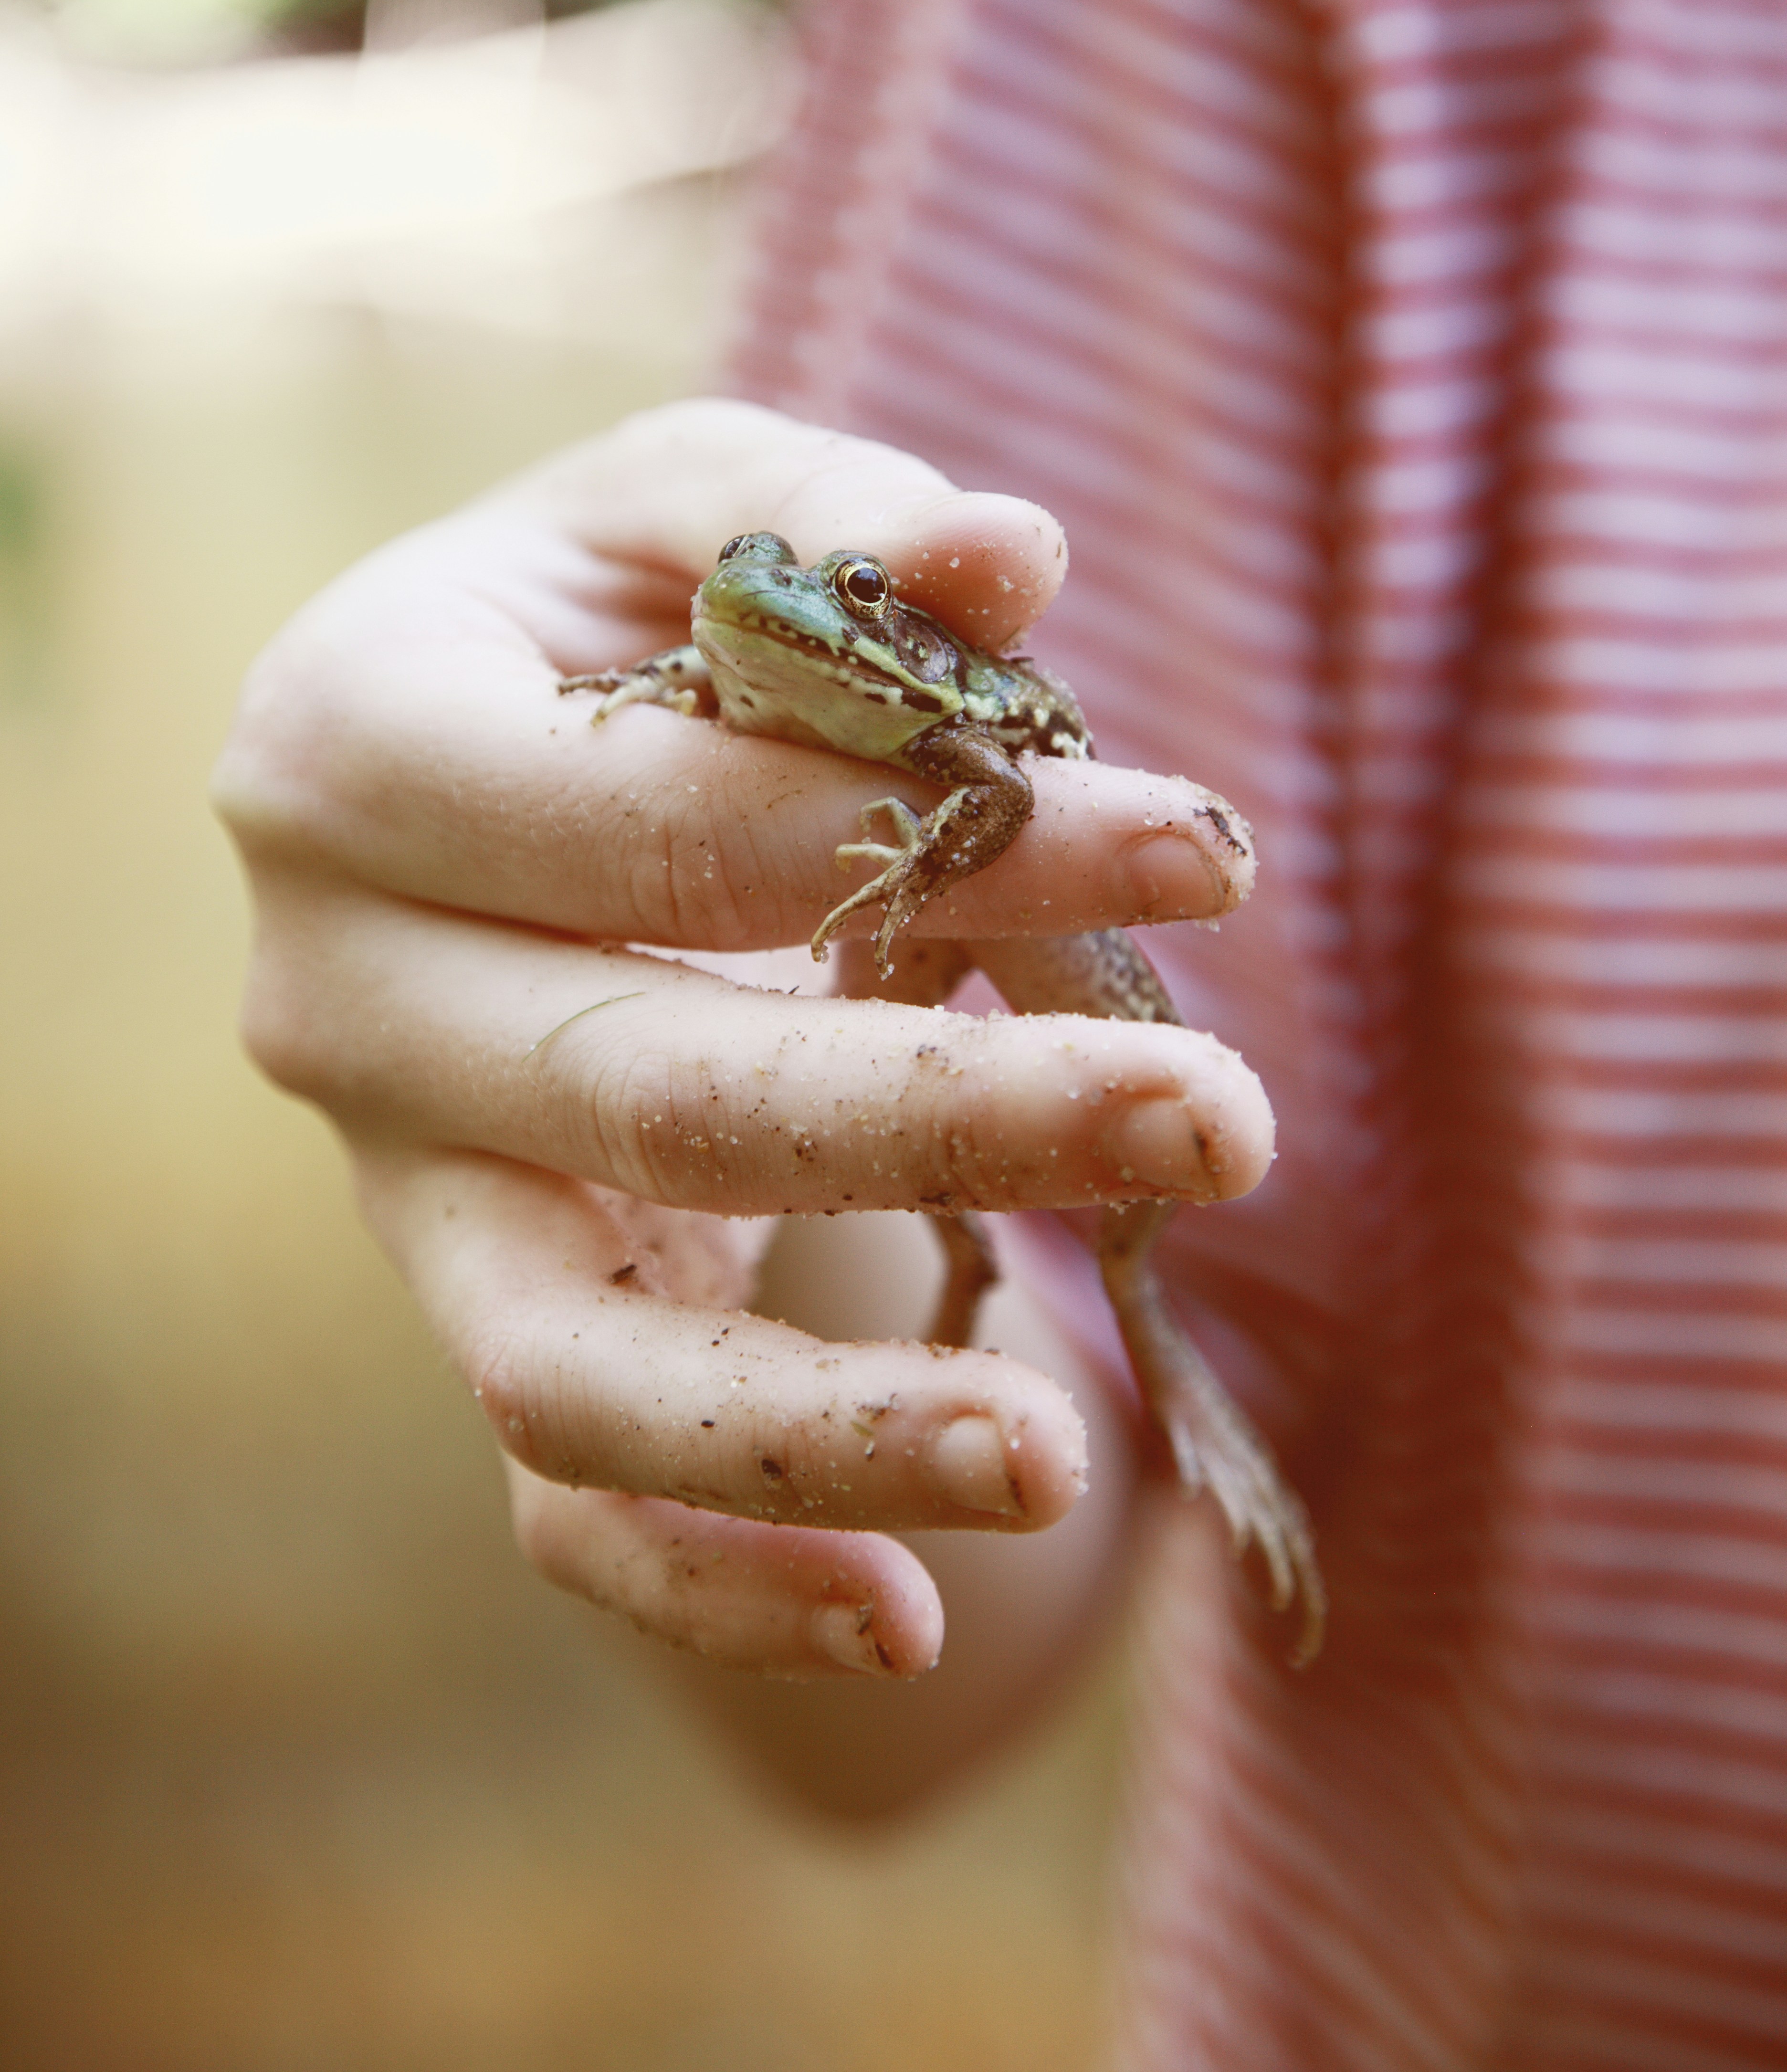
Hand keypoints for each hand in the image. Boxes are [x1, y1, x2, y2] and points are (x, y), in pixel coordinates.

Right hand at [213, 400, 1271, 1680]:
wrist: (496, 793)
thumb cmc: (614, 626)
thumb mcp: (694, 512)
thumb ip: (831, 524)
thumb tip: (1010, 552)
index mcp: (353, 747)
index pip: (652, 819)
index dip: (928, 829)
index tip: (1197, 850)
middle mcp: (339, 995)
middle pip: (643, 1094)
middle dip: (947, 1116)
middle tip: (1231, 1121)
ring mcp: (399, 1194)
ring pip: (571, 1368)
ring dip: (824, 1428)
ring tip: (1072, 1455)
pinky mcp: (479, 1319)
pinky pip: (566, 1509)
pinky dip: (720, 1586)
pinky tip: (914, 1618)